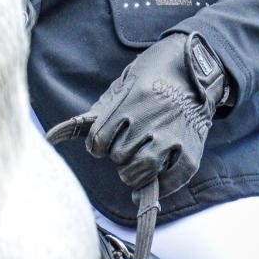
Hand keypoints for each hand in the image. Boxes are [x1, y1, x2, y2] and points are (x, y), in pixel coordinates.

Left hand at [85, 33, 226, 195]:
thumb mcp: (126, 82)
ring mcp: (173, 136)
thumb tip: (60, 133)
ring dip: (132, 172)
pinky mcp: (191, 151)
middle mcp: (152, 118)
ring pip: (139, 170)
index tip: (102, 144)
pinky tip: (150, 181)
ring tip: (135, 163)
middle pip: (118, 155)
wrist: (198, 71)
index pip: (100, 139)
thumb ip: (101, 110)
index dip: (97, 146)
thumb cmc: (155, 75)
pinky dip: (156, 187)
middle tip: (127, 145)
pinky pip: (169, 181)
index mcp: (133, 98)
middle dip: (118, 154)